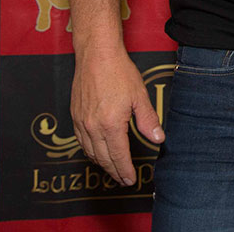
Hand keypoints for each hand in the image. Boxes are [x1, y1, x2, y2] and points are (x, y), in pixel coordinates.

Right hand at [70, 48, 164, 184]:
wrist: (96, 55)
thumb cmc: (119, 72)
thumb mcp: (140, 97)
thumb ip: (148, 121)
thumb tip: (158, 139)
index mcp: (111, 124)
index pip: (118, 156)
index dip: (125, 171)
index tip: (131, 180)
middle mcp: (93, 127)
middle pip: (103, 158)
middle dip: (114, 171)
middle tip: (123, 180)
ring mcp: (81, 122)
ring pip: (90, 152)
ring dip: (102, 163)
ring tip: (112, 169)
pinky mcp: (75, 115)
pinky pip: (81, 141)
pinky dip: (90, 151)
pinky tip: (97, 152)